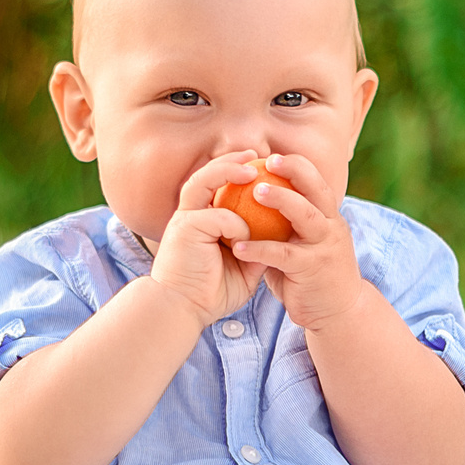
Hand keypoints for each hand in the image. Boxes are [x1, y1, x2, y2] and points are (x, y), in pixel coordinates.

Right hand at [147, 150, 266, 325]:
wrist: (184, 310)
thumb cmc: (211, 294)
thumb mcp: (243, 268)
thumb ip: (256, 248)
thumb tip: (281, 234)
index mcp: (199, 221)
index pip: (214, 187)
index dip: (233, 172)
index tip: (259, 167)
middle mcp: (188, 215)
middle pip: (205, 175)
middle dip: (230, 160)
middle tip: (255, 154)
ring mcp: (183, 220)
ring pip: (203, 182)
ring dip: (227, 170)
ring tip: (252, 168)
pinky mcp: (184, 228)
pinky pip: (218, 216)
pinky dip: (235, 225)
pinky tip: (246, 237)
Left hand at [226, 153, 369, 330]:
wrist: (339, 312)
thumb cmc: (311, 276)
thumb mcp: (303, 245)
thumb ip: (286, 226)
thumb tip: (253, 203)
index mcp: (328, 217)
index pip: (316, 182)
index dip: (296, 166)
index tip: (272, 156)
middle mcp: (331, 227)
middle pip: (316, 189)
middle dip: (294, 171)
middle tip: (268, 161)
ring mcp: (325, 247)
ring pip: (306, 214)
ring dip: (282, 199)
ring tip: (256, 191)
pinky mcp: (312, 268)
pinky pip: (283, 254)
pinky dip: (259, 248)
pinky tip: (238, 246)